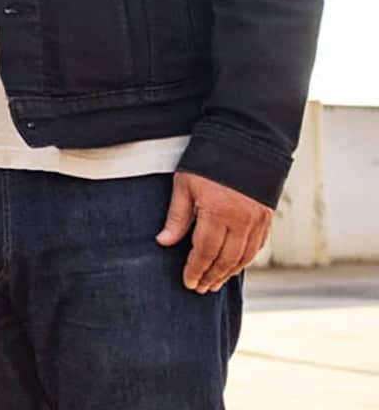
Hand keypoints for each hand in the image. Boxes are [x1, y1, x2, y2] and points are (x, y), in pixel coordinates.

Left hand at [157, 171, 272, 292]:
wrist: (245, 141)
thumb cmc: (208, 160)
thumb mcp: (184, 185)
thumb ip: (177, 217)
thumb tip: (164, 242)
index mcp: (218, 212)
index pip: (205, 251)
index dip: (196, 269)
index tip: (188, 282)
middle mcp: (241, 220)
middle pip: (226, 259)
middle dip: (211, 276)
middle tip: (200, 288)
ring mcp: (257, 220)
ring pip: (244, 256)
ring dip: (228, 273)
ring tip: (215, 282)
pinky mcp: (267, 217)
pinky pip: (257, 247)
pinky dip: (245, 260)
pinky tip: (234, 267)